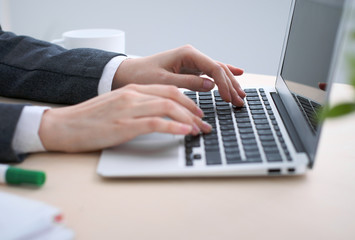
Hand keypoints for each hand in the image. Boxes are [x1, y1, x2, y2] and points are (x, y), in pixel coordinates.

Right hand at [38, 84, 211, 151]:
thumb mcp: (116, 105)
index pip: (168, 89)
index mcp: (132, 89)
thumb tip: (159, 114)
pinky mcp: (124, 125)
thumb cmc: (89, 118)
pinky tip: (185, 132)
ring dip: (188, 119)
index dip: (188, 100)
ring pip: (168, 107)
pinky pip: (156, 123)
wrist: (63, 126)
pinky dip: (175, 127)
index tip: (197, 111)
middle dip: (193, 109)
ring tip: (198, 129)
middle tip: (204, 121)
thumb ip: (137, 105)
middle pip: (173, 95)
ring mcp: (128, 108)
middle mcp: (132, 95)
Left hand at [113, 45, 245, 105]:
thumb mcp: (165, 81)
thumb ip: (188, 83)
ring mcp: (191, 61)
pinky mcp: (189, 68)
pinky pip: (210, 71)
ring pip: (216, 70)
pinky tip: (236, 73)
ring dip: (229, 82)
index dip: (224, 84)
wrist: (129, 73)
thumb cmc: (142, 76)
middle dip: (231, 85)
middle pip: (218, 68)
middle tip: (241, 100)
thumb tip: (211, 85)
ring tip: (241, 94)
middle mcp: (191, 55)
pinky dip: (222, 76)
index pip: (213, 68)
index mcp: (187, 54)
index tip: (230, 99)